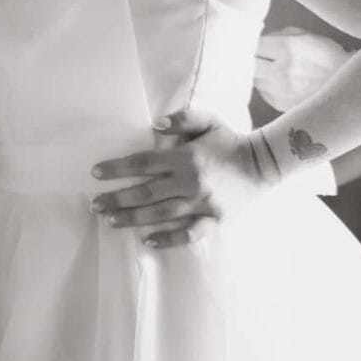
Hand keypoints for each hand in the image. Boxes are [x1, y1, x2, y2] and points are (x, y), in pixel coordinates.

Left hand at [90, 109, 271, 249]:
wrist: (265, 164)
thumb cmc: (231, 142)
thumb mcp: (209, 121)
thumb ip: (182, 119)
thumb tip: (154, 125)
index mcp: (186, 157)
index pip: (143, 163)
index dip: (117, 168)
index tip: (96, 173)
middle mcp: (190, 181)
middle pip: (146, 192)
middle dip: (117, 198)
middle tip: (95, 205)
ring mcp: (202, 202)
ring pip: (160, 213)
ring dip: (133, 218)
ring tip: (110, 221)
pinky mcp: (215, 219)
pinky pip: (189, 232)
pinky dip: (169, 238)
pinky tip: (149, 241)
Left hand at [253, 28, 352, 109]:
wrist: (350, 85)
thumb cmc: (328, 55)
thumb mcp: (306, 35)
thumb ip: (278, 35)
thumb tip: (255, 40)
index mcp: (288, 49)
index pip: (251, 44)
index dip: (245, 42)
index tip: (244, 41)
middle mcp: (281, 72)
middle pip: (246, 64)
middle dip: (247, 58)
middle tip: (252, 55)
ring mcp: (280, 91)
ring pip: (253, 79)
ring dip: (257, 72)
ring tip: (271, 68)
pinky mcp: (281, 105)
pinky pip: (263, 92)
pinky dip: (266, 86)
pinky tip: (280, 81)